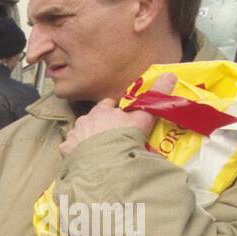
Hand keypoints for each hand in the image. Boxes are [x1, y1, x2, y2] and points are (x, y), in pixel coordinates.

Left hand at [59, 72, 174, 156]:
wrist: (106, 161)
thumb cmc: (125, 137)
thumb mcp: (144, 116)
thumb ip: (155, 96)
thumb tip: (170, 74)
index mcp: (102, 110)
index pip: (107, 105)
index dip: (114, 112)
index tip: (121, 120)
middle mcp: (84, 119)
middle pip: (92, 120)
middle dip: (99, 126)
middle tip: (111, 138)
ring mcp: (74, 135)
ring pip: (79, 134)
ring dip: (86, 139)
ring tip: (98, 150)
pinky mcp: (66, 151)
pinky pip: (69, 149)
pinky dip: (75, 153)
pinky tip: (84, 160)